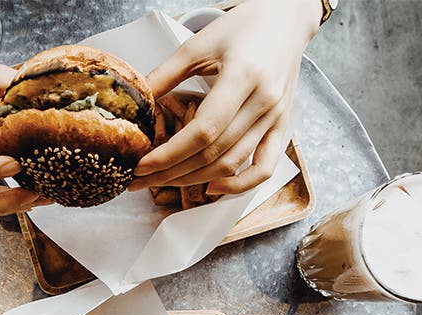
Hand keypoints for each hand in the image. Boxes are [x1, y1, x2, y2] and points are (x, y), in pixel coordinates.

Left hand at [131, 0, 321, 194]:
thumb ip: (165, 75)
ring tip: (164, 183)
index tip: (142, 165)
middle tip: (142, 180)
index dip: (169, 154)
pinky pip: (264, 167)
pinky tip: (212, 188)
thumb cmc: (243, 27)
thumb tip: (136, 103)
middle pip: (214, 153)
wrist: (285, 19)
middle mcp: (264, 101)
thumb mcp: (199, 44)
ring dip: (195, 180)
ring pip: (233, 164)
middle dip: (173, 172)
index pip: (202, 131)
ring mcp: (276, 117)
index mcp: (243, 76)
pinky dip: (239, 184)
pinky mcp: (282, 126)